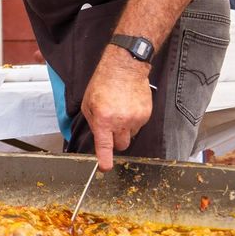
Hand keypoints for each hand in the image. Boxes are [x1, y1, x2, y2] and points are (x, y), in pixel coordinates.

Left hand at [81, 53, 153, 170]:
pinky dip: (133, 121)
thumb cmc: (104, 82)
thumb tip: (98, 136)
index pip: (105, 146)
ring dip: (124, 130)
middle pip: (121, 145)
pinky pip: (138, 126)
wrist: (125, 67)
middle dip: (116, 141)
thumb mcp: (88, 103)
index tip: (105, 167)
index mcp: (103, 119)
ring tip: (120, 111)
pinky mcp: (146, 114)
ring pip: (130, 136)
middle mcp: (121, 121)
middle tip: (111, 128)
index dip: (105, 160)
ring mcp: (135, 118)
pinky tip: (128, 107)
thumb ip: (93, 122)